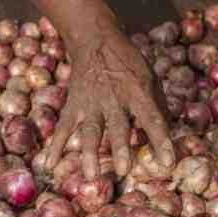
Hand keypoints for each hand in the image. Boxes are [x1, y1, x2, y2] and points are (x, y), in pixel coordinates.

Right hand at [44, 28, 174, 179]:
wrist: (94, 41)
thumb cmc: (127, 63)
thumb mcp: (150, 77)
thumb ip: (158, 105)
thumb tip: (166, 134)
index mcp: (138, 92)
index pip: (152, 119)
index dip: (161, 141)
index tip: (167, 162)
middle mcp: (115, 99)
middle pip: (118, 127)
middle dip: (120, 149)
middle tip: (124, 170)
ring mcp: (91, 104)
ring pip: (91, 131)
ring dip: (90, 154)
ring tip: (90, 175)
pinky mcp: (74, 105)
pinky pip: (64, 128)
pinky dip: (56, 146)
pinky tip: (50, 164)